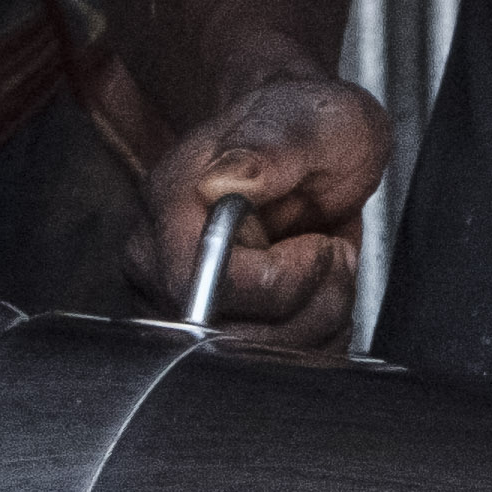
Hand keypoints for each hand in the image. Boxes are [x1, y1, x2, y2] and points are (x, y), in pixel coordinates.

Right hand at [139, 72, 389, 350]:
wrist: (310, 142)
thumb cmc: (305, 125)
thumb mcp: (311, 120)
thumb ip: (271, 146)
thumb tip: (228, 180)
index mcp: (172, 203)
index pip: (212, 287)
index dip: (282, 281)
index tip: (318, 243)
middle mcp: (161, 258)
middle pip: (231, 338)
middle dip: (309, 309)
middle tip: (331, 254)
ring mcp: (179, 299)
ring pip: (252, 363)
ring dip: (318, 325)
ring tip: (326, 269)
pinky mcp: (210, 328)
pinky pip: (265, 372)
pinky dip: (314, 346)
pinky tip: (321, 299)